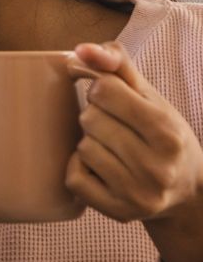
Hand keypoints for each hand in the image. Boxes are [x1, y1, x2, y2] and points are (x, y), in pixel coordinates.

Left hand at [66, 41, 202, 261]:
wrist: (187, 191)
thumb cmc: (163, 134)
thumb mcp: (150, 96)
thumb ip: (117, 65)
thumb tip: (80, 50)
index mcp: (167, 131)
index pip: (104, 89)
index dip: (103, 89)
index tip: (115, 99)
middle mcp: (156, 166)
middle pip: (89, 118)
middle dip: (96, 115)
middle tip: (117, 127)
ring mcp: (137, 193)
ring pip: (82, 147)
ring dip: (90, 141)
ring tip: (113, 147)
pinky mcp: (118, 212)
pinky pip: (74, 178)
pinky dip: (80, 168)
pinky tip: (101, 167)